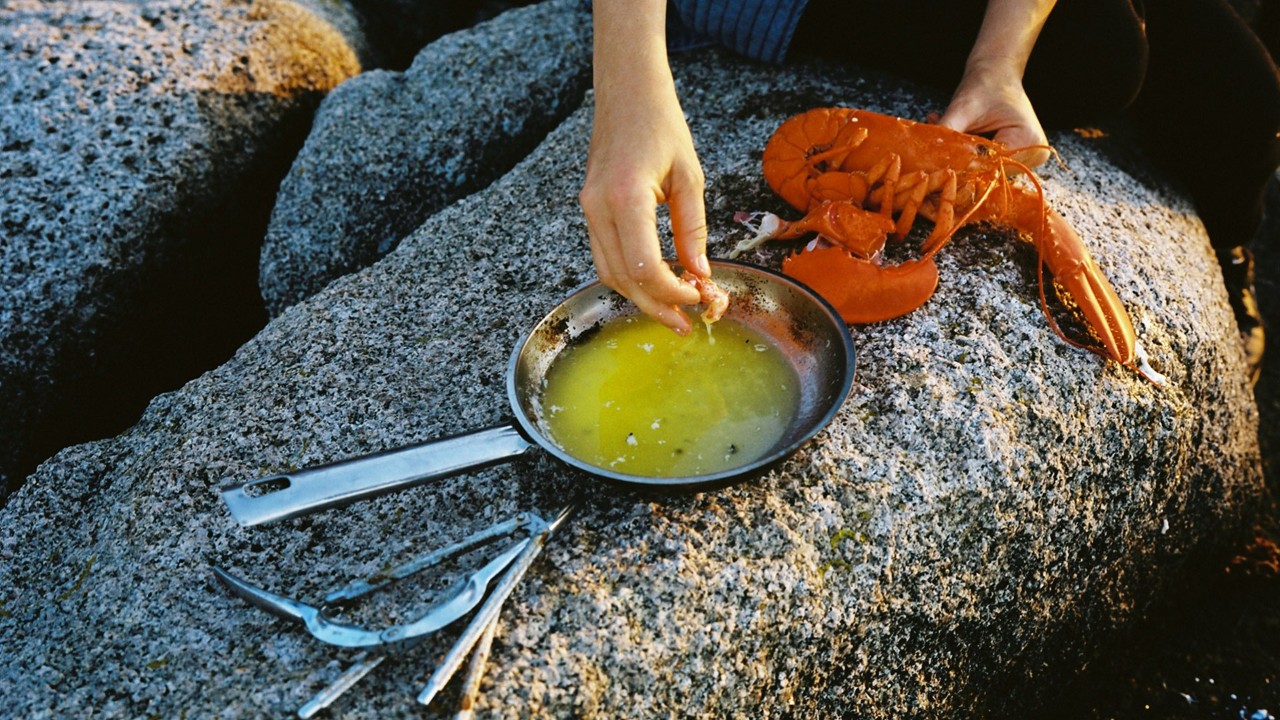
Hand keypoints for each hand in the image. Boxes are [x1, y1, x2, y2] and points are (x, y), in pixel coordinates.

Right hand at [579, 78, 709, 334]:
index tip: (697, 295)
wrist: (626, 93)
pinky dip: (628, 276)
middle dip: (655, 306)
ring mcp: (589, 209)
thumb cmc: (661, 125)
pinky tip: (653, 283)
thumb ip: (693, 228)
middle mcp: (599, 208)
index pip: (644, 266)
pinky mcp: (589, 209)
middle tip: (684, 324)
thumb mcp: (690, 176)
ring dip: (640, 297)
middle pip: (623, 278)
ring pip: (609, 273)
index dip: (671, 291)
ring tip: (671, 310)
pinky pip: (604, 256)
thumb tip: (700, 273)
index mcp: (627, 197)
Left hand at [934, 65, 1050, 170]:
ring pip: (985, 169)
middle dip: (961, 159)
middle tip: (937, 144)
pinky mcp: (1017, 158)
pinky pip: (987, 163)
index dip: (963, 164)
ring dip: (963, 155)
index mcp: (1029, 140)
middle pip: (989, 171)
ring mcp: (1027, 158)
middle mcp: (1034, 153)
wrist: (996, 72)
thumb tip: (928, 156)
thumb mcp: (963, 108)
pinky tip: (956, 134)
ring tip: (945, 133)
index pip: (990, 166)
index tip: (938, 156)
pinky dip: (969, 152)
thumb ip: (948, 133)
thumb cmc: (984, 84)